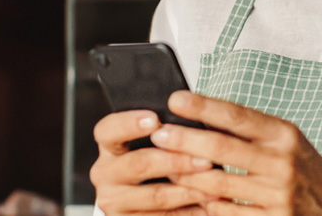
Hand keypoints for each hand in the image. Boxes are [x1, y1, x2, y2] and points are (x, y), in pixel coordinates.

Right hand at [90, 109, 219, 215]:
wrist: (152, 204)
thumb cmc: (161, 161)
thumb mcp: (159, 143)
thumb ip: (168, 132)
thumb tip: (194, 116)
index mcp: (111, 145)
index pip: (108, 130)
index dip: (129, 123)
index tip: (155, 119)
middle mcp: (106, 172)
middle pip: (138, 164)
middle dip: (176, 161)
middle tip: (205, 159)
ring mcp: (113, 200)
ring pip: (155, 194)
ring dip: (189, 189)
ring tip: (215, 184)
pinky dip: (189, 211)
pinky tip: (208, 204)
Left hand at [150, 91, 321, 214]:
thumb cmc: (306, 168)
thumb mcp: (287, 140)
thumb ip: (252, 130)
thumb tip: (205, 115)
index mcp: (285, 134)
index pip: (239, 116)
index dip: (205, 107)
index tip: (177, 100)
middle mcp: (282, 162)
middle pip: (223, 149)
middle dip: (186, 140)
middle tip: (158, 133)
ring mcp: (277, 194)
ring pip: (219, 185)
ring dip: (186, 175)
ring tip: (162, 165)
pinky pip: (226, 213)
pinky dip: (204, 204)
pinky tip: (186, 195)